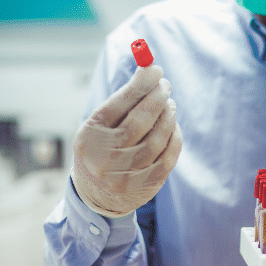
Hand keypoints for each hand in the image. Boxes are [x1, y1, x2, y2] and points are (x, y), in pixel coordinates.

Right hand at [71, 64, 181, 216]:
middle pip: (140, 121)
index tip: (154, 69)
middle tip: (165, 85)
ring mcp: (127, 174)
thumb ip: (121, 101)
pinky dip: (174, 136)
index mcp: (91, 136)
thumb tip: (150, 71)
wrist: (97, 195)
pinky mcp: (146, 185)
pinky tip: (172, 125)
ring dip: (168, 115)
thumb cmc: (101, 149)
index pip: (119, 104)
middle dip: (156, 97)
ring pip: (157, 138)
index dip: (140, 84)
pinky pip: (168, 155)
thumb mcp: (99, 126)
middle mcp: (107, 157)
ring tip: (169, 104)